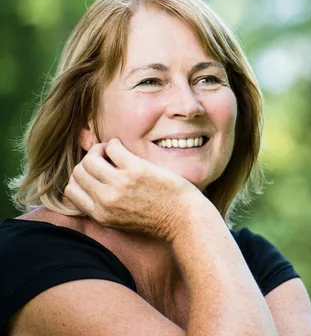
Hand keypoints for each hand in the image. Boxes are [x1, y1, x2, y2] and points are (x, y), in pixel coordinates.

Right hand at [64, 139, 204, 241]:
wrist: (184, 219)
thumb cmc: (158, 218)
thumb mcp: (122, 221)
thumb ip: (105, 207)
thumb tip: (92, 185)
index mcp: (101, 215)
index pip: (71, 190)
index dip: (81, 178)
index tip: (96, 173)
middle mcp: (106, 200)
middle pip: (78, 172)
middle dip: (89, 162)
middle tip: (105, 158)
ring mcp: (120, 184)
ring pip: (90, 158)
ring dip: (99, 150)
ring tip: (112, 151)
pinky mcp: (136, 170)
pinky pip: (113, 147)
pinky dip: (114, 143)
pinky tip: (122, 147)